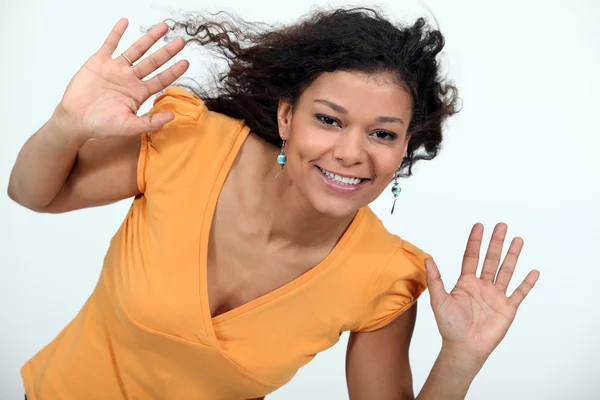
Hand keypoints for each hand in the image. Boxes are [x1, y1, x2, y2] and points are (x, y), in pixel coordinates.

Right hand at [54, 18, 188, 139]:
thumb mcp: (129, 126)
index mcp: (139, 93)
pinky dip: (117, 33)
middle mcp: (130, 79)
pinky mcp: (99, 62)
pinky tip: (125, 22)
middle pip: (153, 62)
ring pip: (136, 50)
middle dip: (167, 52)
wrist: (75, 119)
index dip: (173, 71)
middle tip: (181, 42)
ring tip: (163, 28)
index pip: (161, 80)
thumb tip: (172, 116)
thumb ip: (150, 122)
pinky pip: (110, 44)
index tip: (186, 63)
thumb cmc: (101, 126)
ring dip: (149, 39)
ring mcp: (116, 69)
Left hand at [425, 223, 539, 366]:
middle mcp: (482, 286)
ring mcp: (496, 296)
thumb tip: (427, 258)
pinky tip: (534, 271)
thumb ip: (435, 279)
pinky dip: (527, 283)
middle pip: (491, 259)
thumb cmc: (449, 325)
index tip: (479, 226)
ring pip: (506, 271)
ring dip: (512, 256)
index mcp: (466, 282)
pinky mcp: (507, 308)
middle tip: (502, 225)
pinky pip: (519, 293)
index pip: (472, 257)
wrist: (464, 347)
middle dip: (496, 242)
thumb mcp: (439, 300)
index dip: (475, 242)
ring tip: (518, 240)